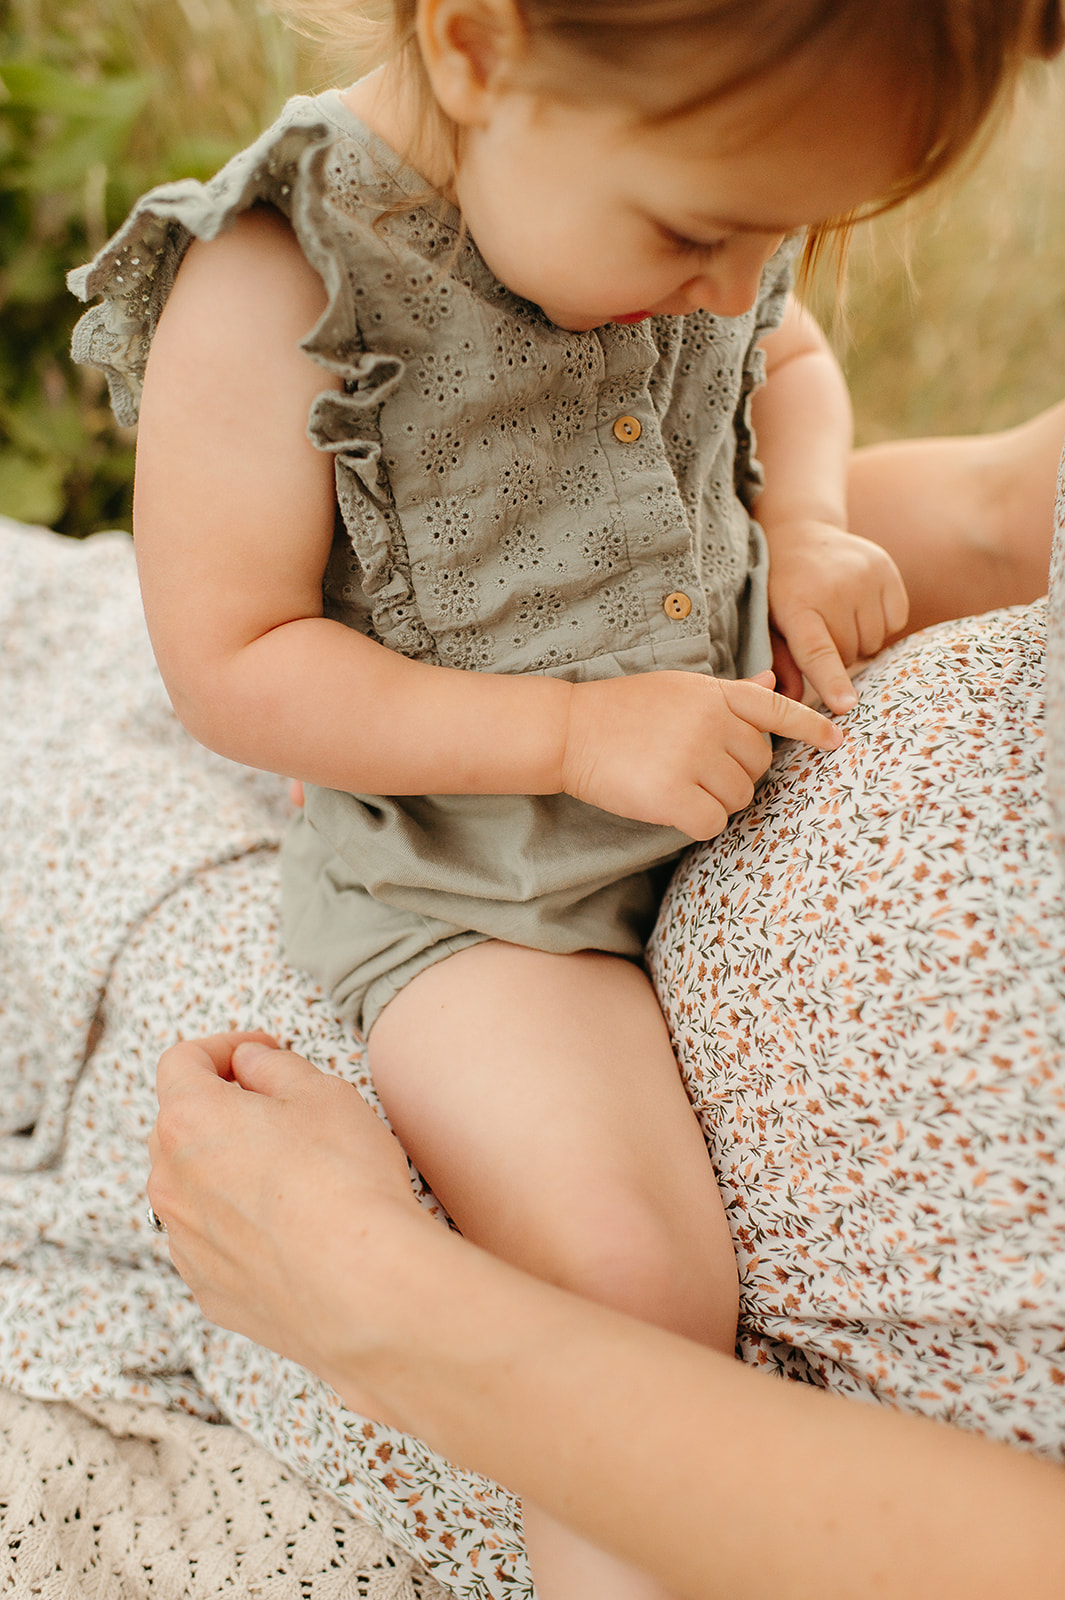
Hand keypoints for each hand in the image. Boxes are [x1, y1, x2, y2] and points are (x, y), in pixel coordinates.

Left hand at [148, 1033, 421, 1416]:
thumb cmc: (343, 1178)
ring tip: (286, 1173)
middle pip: (178, 1125)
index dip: (222, 1046)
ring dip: (225, 1169)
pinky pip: (210, 1241)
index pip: (182, 1062)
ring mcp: (183, 1241)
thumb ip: (275, 1067)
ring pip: (190, 1187)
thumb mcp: (322, 1093)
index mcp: (189, 1119)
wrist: (361, 1286)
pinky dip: (236, 1224)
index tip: (259, 1051)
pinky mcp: (207, 1288)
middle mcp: (169, 1181)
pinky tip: (286, 1228)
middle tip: (276, 1109)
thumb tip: (250, 1064)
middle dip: (220, 1108)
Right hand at [559, 668, 842, 840]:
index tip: (837, 741)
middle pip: (759, 766)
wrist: (570, 729)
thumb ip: (730, 693)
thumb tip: (771, 682)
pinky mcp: (674, 794)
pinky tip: (669, 804)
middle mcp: (713, 723)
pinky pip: (713, 822)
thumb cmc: (624, 709)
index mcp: (716, 694)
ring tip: (675, 781)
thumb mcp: (680, 689)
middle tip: (693, 767)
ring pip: (739, 797)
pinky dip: (697, 822)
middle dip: (735, 774)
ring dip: (715, 799)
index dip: (811, 727)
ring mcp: (694, 758)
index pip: (778, 710)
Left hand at [767, 520, 908, 712]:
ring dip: (858, 640)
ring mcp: (865, 575)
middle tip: (820, 630)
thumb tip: (791, 702)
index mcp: (797, 605)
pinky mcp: (887, 569)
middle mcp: (834, 588)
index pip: (818, 652)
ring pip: (874, 642)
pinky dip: (880, 623)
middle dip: (837, 656)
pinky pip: (896, 621)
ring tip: (838, 616)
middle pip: (849, 654)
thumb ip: (781, 661)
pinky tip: (859, 606)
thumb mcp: (769, 623)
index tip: (846, 705)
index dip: (832, 681)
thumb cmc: (780, 589)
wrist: (800, 532)